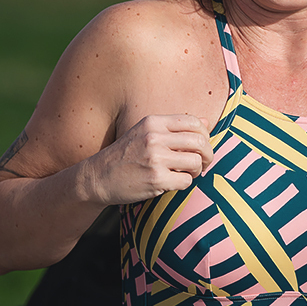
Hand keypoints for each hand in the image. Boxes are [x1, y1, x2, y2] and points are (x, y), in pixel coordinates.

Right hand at [85, 114, 212, 205]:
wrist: (98, 177)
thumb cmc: (125, 155)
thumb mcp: (145, 133)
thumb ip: (174, 127)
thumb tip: (207, 121)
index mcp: (153, 122)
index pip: (194, 122)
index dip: (205, 135)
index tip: (202, 146)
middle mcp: (154, 137)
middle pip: (200, 142)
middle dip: (208, 155)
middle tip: (204, 163)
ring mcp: (155, 158)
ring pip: (196, 162)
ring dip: (197, 170)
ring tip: (188, 173)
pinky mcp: (156, 179)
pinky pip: (186, 180)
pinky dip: (184, 183)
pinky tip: (174, 182)